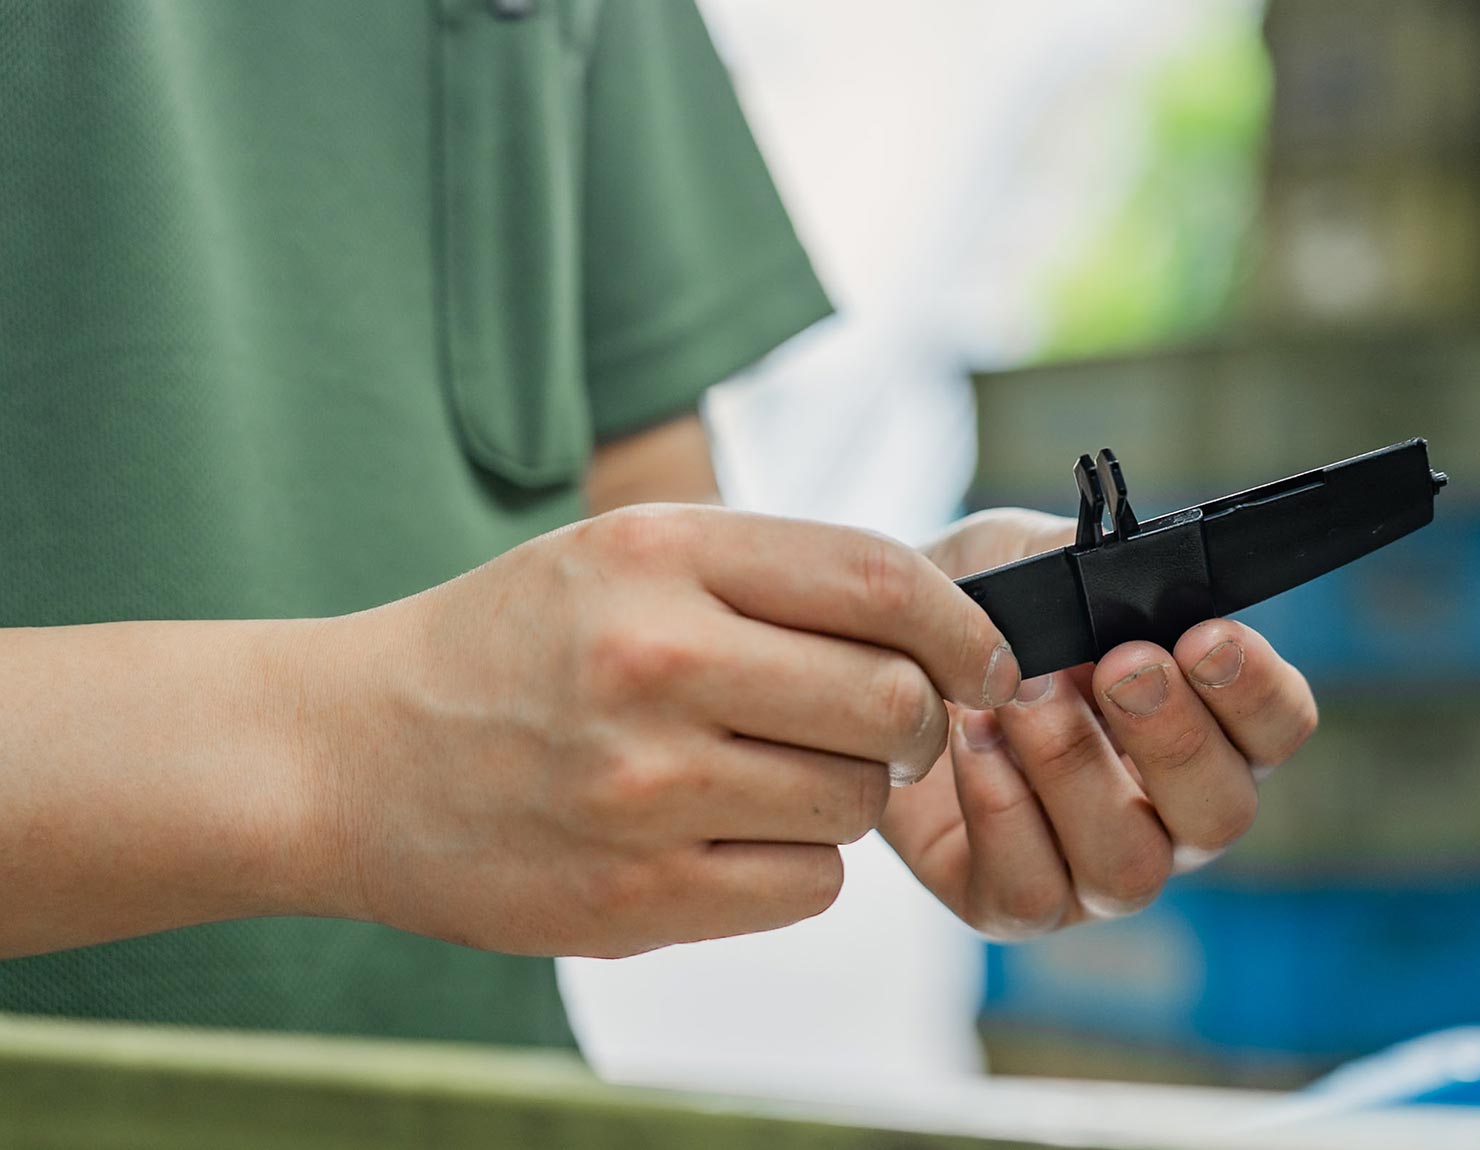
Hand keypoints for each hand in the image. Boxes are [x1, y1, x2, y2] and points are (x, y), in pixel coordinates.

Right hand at [299, 505, 1020, 957]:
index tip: (986, 659)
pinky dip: (796, 864)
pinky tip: (729, 834)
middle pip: (889, 702)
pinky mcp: (636, 895)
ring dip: (847, 795)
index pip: (879, 578)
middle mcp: (654, 662)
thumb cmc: (506, 645)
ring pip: (856, 803)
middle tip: (883, 727)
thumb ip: (770, 575)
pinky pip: (807, 886)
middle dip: (915, 722)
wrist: (349, 755)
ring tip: (771, 774)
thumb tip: (935, 629)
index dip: (962, 625)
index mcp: (658, 555)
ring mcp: (645, 789)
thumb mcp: (620, 556)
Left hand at [881, 509, 1317, 938]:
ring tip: (1023, 697)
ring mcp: (1093, 867)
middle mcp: (1166, 810)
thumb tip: (1132, 577)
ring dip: (1077, 773)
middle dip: (1174, 737)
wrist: (876, 650)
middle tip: (1119, 666)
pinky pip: (1031, 892)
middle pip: (1222, 813)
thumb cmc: (980, 607)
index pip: (1279, 727)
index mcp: (1204, 721)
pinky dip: (1003, 813)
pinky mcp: (1013, 900)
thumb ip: (1092, 566)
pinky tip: (972, 741)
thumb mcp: (1034, 560)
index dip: (1256, 691)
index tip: (1206, 636)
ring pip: (1130, 868)